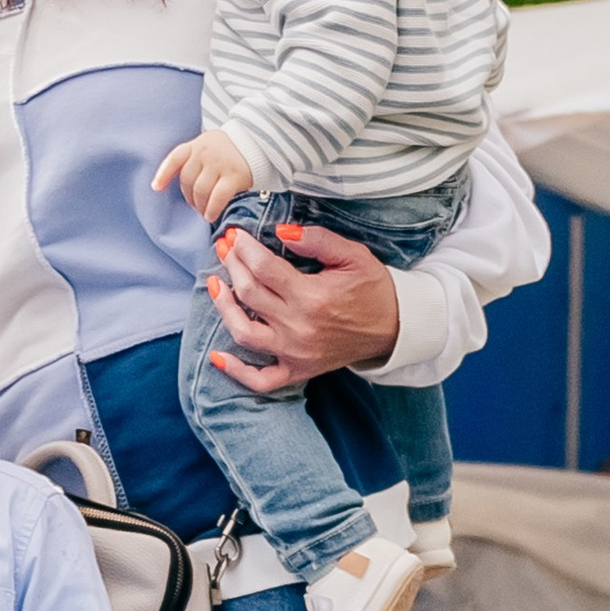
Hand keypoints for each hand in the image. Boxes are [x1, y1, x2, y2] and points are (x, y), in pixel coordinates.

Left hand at [153, 128, 255, 220]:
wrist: (256, 143)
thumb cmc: (228, 151)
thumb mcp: (207, 148)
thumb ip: (193, 162)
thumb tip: (172, 187)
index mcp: (196, 145)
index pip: (175, 159)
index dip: (164, 174)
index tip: (156, 188)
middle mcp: (205, 152)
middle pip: (187, 180)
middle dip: (189, 198)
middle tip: (196, 206)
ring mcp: (220, 163)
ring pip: (200, 191)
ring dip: (200, 206)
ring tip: (204, 212)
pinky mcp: (234, 176)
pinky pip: (217, 197)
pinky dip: (212, 209)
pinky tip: (210, 216)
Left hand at [204, 220, 401, 395]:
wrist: (394, 328)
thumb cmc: (373, 288)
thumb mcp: (353, 255)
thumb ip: (317, 239)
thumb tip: (282, 230)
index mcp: (313, 297)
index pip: (264, 268)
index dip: (243, 248)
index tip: (234, 234)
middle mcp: (299, 328)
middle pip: (248, 294)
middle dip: (231, 265)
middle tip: (224, 247)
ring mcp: (295, 353)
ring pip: (243, 333)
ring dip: (223, 307)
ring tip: (215, 284)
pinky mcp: (297, 370)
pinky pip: (260, 380)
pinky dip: (236, 371)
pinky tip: (217, 356)